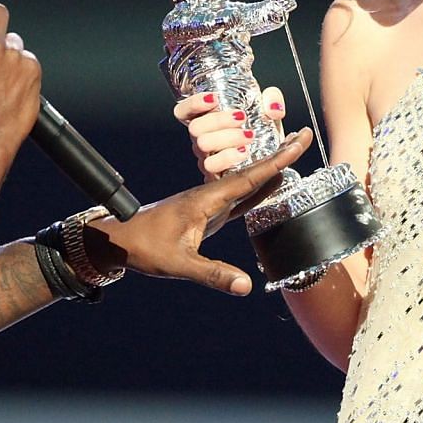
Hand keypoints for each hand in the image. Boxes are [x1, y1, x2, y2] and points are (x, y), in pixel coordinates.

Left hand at [93, 127, 313, 293]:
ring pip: (246, 181)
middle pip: (252, 172)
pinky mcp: (205, 213)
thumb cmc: (144, 247)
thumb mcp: (179, 264)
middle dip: (279, 155)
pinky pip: (238, 197)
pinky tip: (270, 187)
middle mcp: (209, 195)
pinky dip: (257, 189)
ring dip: (270, 169)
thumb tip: (245, 287)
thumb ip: (212, 274)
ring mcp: (208, 202)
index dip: (276, 162)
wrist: (119, 239)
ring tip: (293, 153)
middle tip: (304, 136)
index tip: (298, 142)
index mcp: (206, 199)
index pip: (249, 178)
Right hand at [171, 85, 286, 179]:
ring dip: (226, 137)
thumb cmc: (263, 134)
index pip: (184, 111)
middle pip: (195, 127)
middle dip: (218, 120)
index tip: (214, 98)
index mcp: (208, 120)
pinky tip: (244, 152)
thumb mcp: (268, 112)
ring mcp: (207, 157)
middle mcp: (203, 139)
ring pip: (202, 145)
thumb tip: (272, 108)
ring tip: (249, 136)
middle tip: (242, 117)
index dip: (193, 103)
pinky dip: (228, 157)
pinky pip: (212, 166)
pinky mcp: (215, 174)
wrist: (271, 162)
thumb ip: (272, 100)